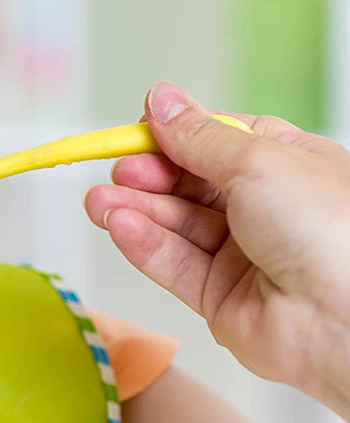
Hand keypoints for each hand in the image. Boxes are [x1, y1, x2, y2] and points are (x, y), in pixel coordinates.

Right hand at [84, 81, 349, 419]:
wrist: (349, 322)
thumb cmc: (330, 230)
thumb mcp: (257, 160)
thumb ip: (197, 137)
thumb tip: (161, 100)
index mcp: (286, 165)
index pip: (215, 142)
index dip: (173, 136)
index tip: (135, 130)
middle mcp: (264, 209)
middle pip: (187, 185)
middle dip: (147, 177)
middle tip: (118, 171)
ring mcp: (242, 255)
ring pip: (174, 226)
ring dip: (134, 211)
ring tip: (98, 202)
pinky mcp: (219, 298)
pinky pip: (173, 264)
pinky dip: (144, 244)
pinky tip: (120, 226)